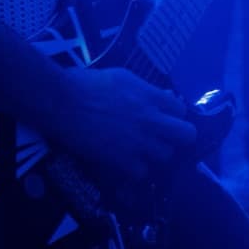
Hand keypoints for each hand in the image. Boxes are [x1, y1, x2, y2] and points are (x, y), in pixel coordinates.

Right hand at [47, 67, 195, 191]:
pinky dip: (134, 168)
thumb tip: (163, 97)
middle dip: (177, 137)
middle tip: (162, 137)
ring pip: (166, 155)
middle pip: (186, 135)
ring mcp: (139, 142)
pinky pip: (142, 172)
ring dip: (154, 153)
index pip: (181, 110)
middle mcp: (151, 120)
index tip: (163, 117)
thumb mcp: (120, 77)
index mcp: (150, 96)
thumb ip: (144, 89)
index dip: (173, 115)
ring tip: (138, 149)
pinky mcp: (123, 161)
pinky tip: (122, 161)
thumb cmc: (85, 83)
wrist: (61, 103)